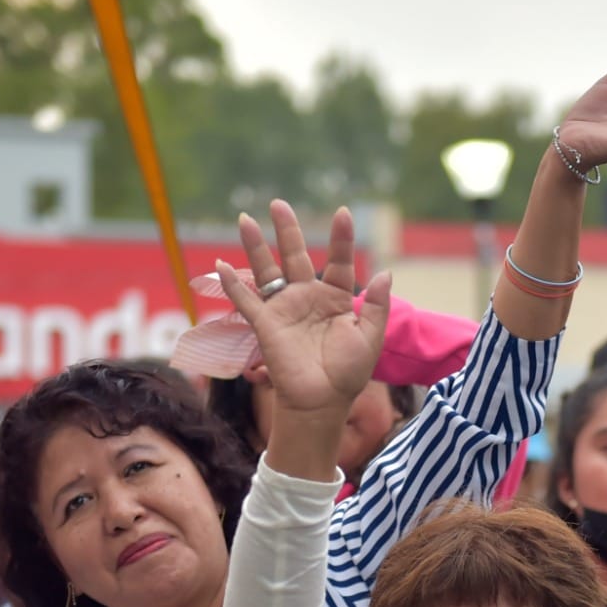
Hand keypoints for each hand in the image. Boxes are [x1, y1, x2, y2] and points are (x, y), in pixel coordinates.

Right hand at [216, 201, 391, 415]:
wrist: (322, 402)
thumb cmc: (348, 373)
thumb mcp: (370, 337)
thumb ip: (376, 305)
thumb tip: (385, 273)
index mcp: (335, 299)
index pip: (338, 262)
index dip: (341, 239)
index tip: (344, 213)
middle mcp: (307, 298)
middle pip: (295, 256)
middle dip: (287, 230)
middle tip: (279, 204)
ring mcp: (284, 309)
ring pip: (267, 271)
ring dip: (255, 247)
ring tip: (245, 219)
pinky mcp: (266, 325)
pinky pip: (247, 300)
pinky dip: (233, 284)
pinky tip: (220, 265)